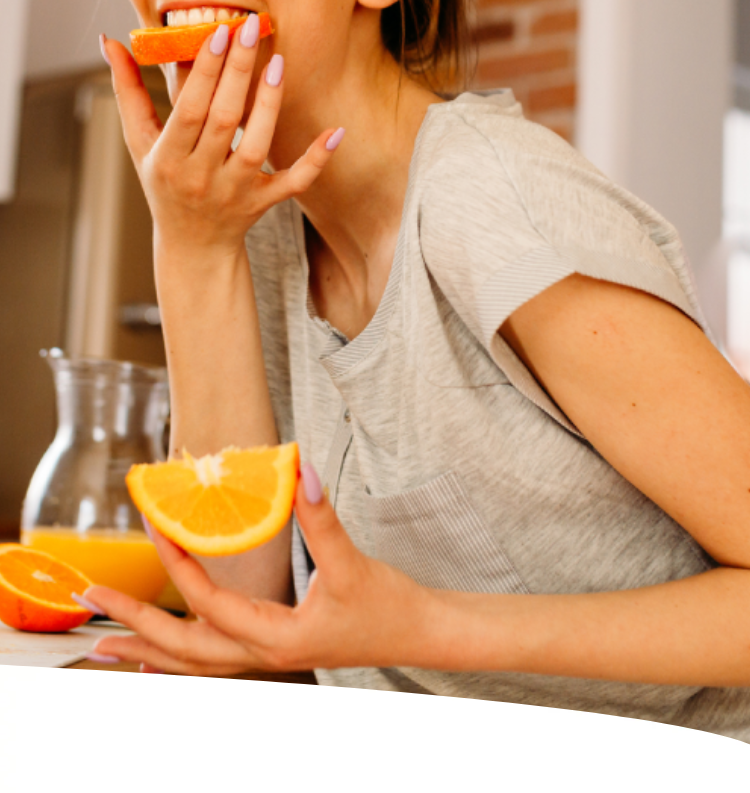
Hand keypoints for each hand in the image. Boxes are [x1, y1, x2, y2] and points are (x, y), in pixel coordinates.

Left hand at [79, 465, 436, 675]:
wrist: (417, 633)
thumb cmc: (388, 604)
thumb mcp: (352, 560)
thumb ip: (320, 516)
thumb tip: (300, 468)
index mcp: (276, 637)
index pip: (208, 602)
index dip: (177, 563)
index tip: (153, 527)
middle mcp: (262, 655)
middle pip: (182, 649)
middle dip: (133, 628)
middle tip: (92, 605)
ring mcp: (264, 658)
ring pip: (191, 665)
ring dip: (145, 652)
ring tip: (103, 644)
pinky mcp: (271, 650)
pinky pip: (210, 662)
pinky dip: (175, 659)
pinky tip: (156, 656)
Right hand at [101, 18, 342, 252]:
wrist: (192, 246)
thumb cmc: (163, 182)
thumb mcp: (139, 141)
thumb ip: (127, 91)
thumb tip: (108, 41)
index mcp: (168, 159)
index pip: (189, 110)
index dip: (205, 71)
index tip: (219, 30)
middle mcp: (201, 177)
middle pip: (224, 120)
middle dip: (238, 72)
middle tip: (250, 28)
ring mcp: (235, 192)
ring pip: (257, 145)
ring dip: (269, 104)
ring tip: (278, 62)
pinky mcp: (264, 202)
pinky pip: (294, 182)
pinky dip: (316, 160)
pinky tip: (334, 132)